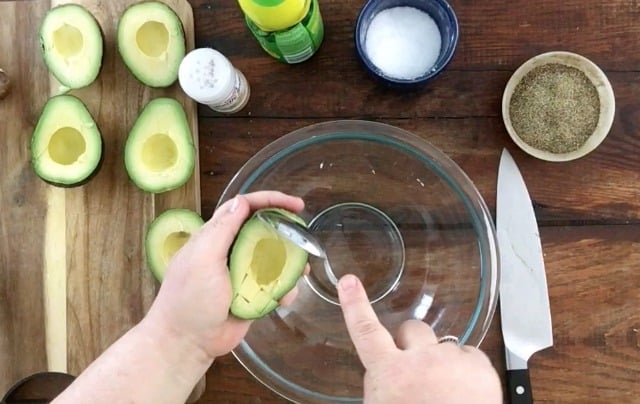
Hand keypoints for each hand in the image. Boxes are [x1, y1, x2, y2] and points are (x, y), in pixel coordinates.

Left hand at [144, 191, 305, 359]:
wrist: (187, 343)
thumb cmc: (189, 299)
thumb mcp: (203, 259)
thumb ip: (222, 229)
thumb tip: (241, 201)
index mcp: (214, 236)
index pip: (244, 207)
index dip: (270, 201)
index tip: (295, 205)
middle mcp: (229, 250)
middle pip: (264, 230)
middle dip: (286, 231)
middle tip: (305, 235)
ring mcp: (241, 273)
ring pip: (273, 258)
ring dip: (289, 263)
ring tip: (301, 271)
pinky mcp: (251, 295)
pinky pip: (274, 286)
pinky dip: (283, 289)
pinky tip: (284, 298)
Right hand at [338, 274, 501, 403]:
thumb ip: (382, 384)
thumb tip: (387, 369)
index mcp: (390, 374)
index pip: (366, 331)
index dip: (355, 305)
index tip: (349, 282)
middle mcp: (420, 360)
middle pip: (411, 330)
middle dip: (412, 343)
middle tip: (417, 369)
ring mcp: (452, 360)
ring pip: (443, 344)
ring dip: (442, 360)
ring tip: (447, 390)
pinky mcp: (480, 365)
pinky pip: (470, 354)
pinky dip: (467, 369)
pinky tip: (465, 392)